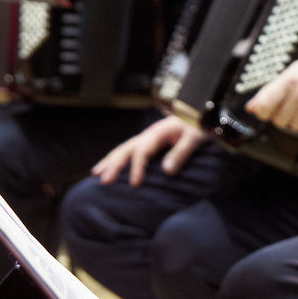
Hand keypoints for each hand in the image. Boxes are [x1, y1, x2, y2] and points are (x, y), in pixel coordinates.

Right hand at [93, 115, 207, 185]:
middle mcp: (148, 134)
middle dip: (113, 165)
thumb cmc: (199, 125)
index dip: (137, 168)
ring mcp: (147, 138)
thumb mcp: (195, 137)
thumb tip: (167, 170)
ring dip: (109, 161)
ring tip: (96, 174)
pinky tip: (110, 166)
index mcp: (158, 132)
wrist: (201, 114)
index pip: (142, 151)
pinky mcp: (149, 142)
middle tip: (103, 180)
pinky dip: (117, 158)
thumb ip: (182, 152)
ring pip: (123, 149)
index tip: (134, 184)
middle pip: (126, 149)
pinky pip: (129, 150)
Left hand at [244, 45, 297, 137]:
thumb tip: (252, 108)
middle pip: (280, 121)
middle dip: (283, 116)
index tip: (268, 110)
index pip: (265, 107)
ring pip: (296, 127)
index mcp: (291, 80)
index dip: (264, 112)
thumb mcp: (292, 72)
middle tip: (292, 106)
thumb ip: (270, 91)